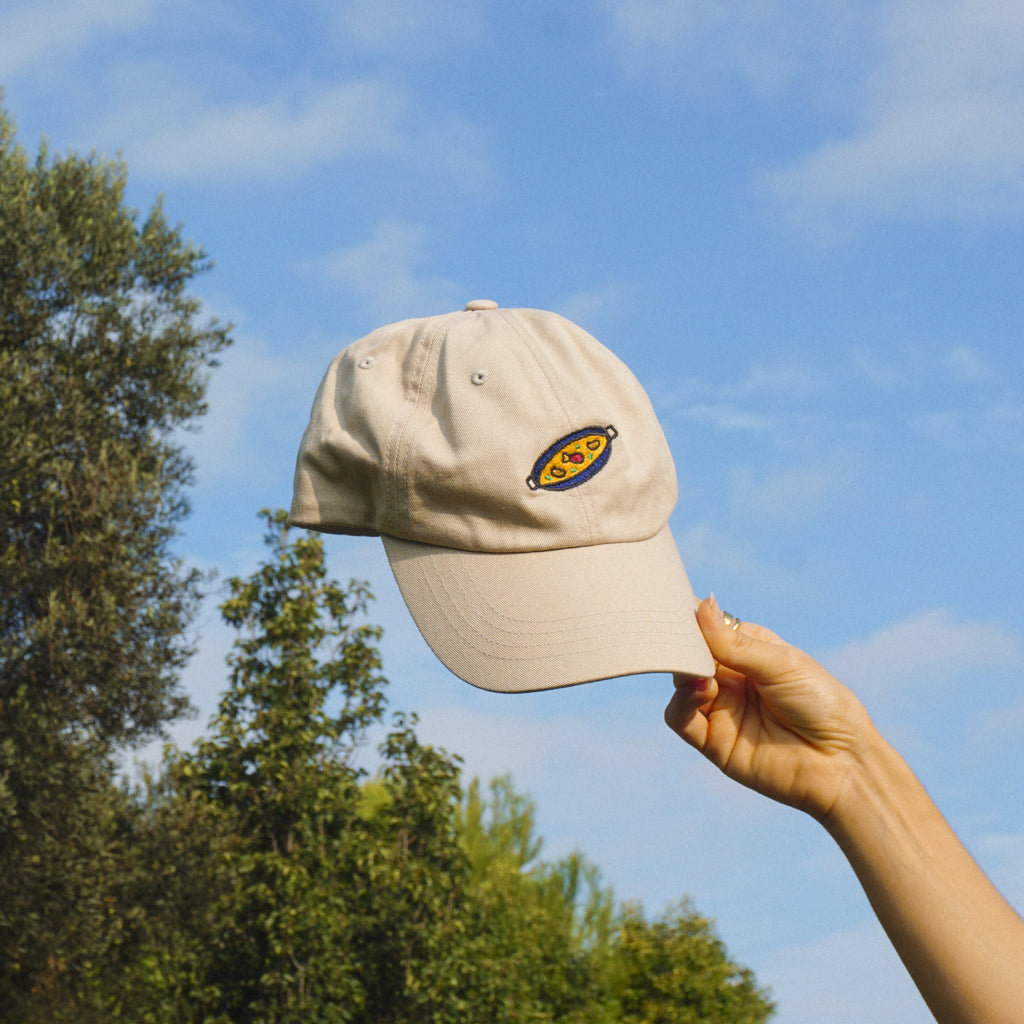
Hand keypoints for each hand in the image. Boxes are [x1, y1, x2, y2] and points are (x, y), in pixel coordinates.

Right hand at [665, 596, 877, 821]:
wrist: (842, 763)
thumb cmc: (822, 704)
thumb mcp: (781, 664)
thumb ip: (735, 643)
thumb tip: (701, 604)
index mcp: (748, 649)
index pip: (708, 627)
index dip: (690, 616)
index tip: (671, 602)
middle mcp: (730, 676)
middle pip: (689, 653)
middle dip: (680, 642)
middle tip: (677, 635)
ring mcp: (720, 707)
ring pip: (680, 683)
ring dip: (681, 671)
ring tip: (697, 669)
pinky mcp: (713, 741)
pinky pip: (680, 718)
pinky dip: (681, 702)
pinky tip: (702, 691)